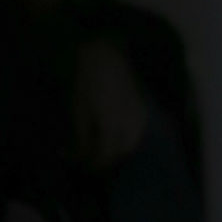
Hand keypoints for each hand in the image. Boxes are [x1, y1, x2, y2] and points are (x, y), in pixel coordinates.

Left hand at [72, 38, 149, 167]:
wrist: (105, 56)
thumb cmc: (87, 81)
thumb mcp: (79, 111)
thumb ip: (82, 137)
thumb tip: (81, 155)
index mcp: (111, 125)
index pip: (105, 156)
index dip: (92, 164)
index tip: (81, 165)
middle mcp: (130, 124)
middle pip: (120, 153)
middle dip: (104, 159)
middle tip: (89, 159)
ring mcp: (139, 117)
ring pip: (131, 144)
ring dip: (116, 150)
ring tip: (101, 147)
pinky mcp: (142, 110)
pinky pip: (136, 132)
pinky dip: (124, 139)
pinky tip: (113, 134)